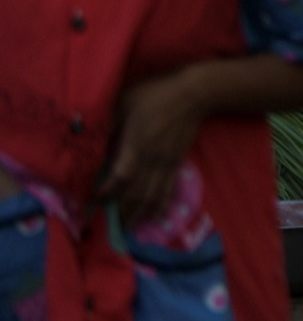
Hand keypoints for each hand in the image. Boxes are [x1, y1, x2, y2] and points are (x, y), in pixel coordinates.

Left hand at [100, 70, 209, 222]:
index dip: (105, 193)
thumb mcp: (125, 102)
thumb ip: (108, 123)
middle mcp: (152, 159)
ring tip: (127, 227)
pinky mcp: (176, 162)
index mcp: (137, 145)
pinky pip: (168, 189)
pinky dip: (160, 205)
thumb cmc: (155, 94)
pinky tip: (154, 216)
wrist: (195, 93)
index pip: (119, 177)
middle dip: (120, 211)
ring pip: (152, 195)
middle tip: (105, 224)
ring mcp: (166, 163)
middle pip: (135, 193)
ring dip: (139, 213)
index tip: (90, 203)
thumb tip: (88, 142)